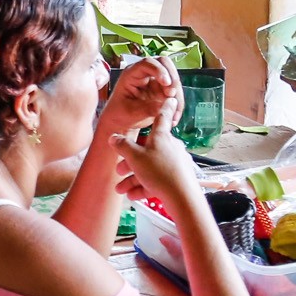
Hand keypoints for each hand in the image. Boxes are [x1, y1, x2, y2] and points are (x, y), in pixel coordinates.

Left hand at [100, 57, 180, 135]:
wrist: (121, 122)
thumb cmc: (119, 114)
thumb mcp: (130, 113)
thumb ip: (148, 108)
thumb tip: (167, 104)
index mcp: (131, 74)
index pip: (147, 63)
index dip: (159, 70)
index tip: (166, 83)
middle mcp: (145, 73)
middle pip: (164, 64)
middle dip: (172, 78)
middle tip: (172, 95)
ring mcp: (155, 80)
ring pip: (173, 78)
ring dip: (177, 93)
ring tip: (173, 113)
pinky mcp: (163, 90)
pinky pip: (175, 92)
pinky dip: (178, 103)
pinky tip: (174, 116)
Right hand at [104, 60, 191, 192]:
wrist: (181, 198)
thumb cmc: (160, 172)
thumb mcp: (135, 158)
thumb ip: (123, 146)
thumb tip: (113, 137)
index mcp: (161, 136)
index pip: (162, 116)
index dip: (164, 106)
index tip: (170, 97)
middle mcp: (169, 147)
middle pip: (146, 149)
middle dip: (130, 162)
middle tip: (119, 170)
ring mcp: (174, 163)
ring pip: (149, 168)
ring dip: (133, 179)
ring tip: (120, 189)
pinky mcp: (176, 179)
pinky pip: (156, 180)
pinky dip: (143, 187)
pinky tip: (132, 196)